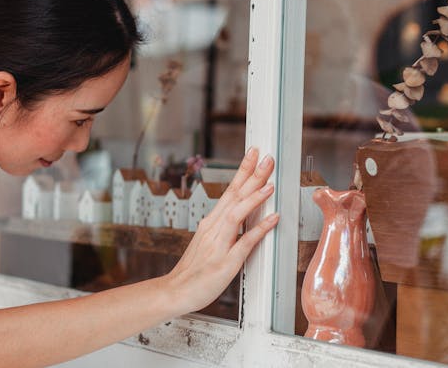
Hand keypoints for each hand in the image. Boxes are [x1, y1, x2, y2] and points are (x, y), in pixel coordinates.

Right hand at [164, 147, 277, 313]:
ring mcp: (219, 245)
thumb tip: (235, 216)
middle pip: (234, 196)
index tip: (253, 155)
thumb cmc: (192, 270)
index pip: (230, 191)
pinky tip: (273, 219)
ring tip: (270, 182)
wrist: (174, 291)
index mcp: (210, 223)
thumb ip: (221, 228)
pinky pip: (245, 242)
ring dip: (254, 197)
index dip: (242, 171)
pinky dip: (259, 229)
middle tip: (266, 158)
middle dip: (252, 175)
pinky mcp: (225, 262)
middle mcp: (213, 229)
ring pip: (237, 214)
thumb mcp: (206, 242)